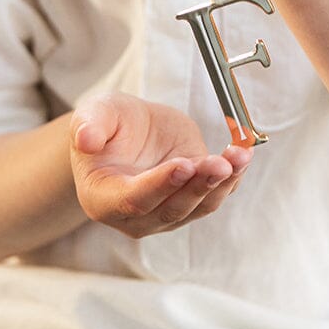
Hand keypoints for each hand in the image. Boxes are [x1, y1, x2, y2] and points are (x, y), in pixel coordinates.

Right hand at [70, 93, 251, 237]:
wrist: (128, 130)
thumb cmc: (107, 124)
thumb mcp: (94, 113)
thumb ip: (89, 124)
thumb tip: (85, 138)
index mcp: (103, 198)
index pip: (133, 200)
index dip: (159, 185)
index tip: (183, 165)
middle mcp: (134, 216)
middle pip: (171, 208)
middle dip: (199, 185)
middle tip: (220, 162)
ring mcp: (165, 213)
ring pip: (197, 206)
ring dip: (221, 183)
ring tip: (239, 156)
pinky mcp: (191, 202)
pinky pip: (214, 196)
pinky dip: (232, 179)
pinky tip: (244, 157)